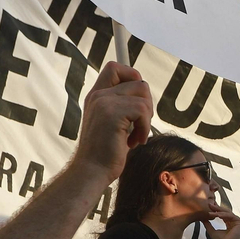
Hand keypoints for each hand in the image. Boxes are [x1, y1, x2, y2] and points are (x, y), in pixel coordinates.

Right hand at [72, 62, 152, 181]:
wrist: (92, 170)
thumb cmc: (105, 153)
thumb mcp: (113, 124)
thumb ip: (123, 107)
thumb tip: (144, 96)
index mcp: (97, 96)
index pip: (115, 68)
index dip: (132, 76)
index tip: (139, 100)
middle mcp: (98, 95)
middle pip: (137, 79)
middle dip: (147, 103)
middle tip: (139, 124)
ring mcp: (104, 102)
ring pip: (143, 93)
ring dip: (147, 117)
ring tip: (135, 135)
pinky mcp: (112, 113)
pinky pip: (143, 110)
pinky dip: (144, 128)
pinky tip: (134, 142)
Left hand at [202, 201, 239, 238]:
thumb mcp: (212, 231)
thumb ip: (208, 224)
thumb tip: (202, 218)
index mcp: (229, 223)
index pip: (222, 214)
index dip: (216, 211)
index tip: (209, 207)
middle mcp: (234, 222)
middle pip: (225, 212)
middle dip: (217, 208)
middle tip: (210, 205)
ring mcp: (238, 222)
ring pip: (228, 213)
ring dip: (219, 211)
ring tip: (212, 210)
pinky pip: (231, 216)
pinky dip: (224, 215)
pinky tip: (217, 215)